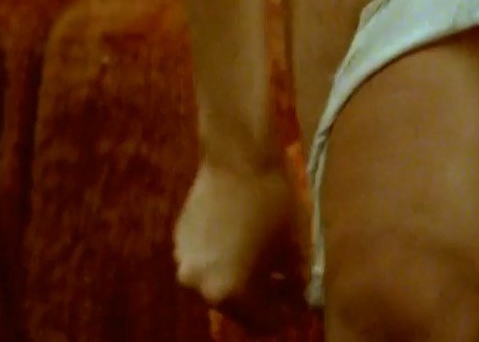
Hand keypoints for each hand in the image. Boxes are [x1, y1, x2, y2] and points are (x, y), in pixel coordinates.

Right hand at [174, 153, 307, 335]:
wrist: (237, 156)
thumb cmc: (272, 203)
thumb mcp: (294, 248)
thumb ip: (293, 282)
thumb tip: (298, 295)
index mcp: (228, 292)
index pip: (262, 322)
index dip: (285, 315)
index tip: (299, 306)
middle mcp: (199, 285)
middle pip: (236, 306)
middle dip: (262, 299)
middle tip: (285, 285)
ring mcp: (184, 262)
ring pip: (219, 282)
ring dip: (242, 279)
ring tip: (265, 262)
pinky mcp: (179, 239)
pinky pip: (207, 261)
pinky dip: (225, 259)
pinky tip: (243, 242)